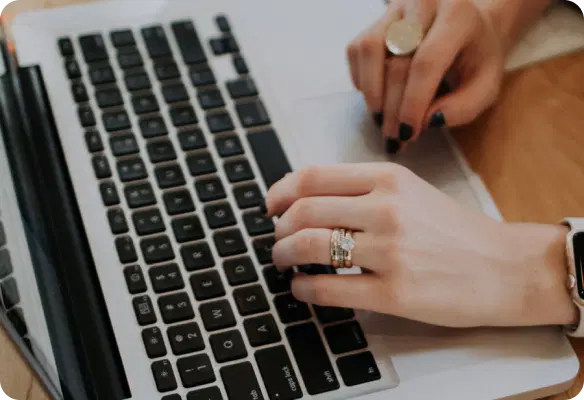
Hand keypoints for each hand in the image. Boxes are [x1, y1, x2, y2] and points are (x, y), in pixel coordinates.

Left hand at [266, 163, 576, 327]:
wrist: (505, 267)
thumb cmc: (456, 231)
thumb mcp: (412, 192)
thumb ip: (364, 190)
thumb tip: (307, 200)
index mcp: (389, 178)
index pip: (313, 176)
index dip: (280, 191)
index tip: (270, 205)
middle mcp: (387, 209)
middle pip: (304, 211)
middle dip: (278, 228)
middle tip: (276, 239)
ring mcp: (390, 251)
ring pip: (308, 246)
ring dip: (283, 255)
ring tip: (283, 262)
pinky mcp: (394, 292)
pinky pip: (327, 288)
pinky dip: (302, 288)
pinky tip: (302, 288)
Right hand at [347, 0, 503, 152]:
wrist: (469, 26)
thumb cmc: (476, 59)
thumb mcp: (486, 86)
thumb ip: (463, 107)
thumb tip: (427, 121)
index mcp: (457, 16)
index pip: (426, 62)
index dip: (413, 102)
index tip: (408, 133)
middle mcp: (423, 3)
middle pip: (396, 62)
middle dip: (393, 108)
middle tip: (395, 138)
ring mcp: (395, 8)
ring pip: (369, 50)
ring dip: (372, 93)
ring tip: (382, 119)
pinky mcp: (376, 19)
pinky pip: (357, 50)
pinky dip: (362, 80)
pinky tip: (378, 96)